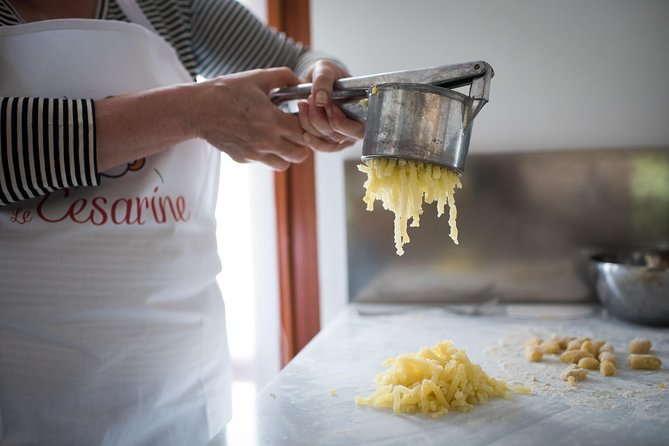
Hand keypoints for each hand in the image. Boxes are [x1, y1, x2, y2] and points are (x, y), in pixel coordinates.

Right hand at [192, 67, 309, 169]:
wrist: (198, 110)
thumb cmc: (226, 91)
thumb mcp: (257, 77)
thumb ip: (283, 77)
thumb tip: (300, 81)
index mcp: (272, 120)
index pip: (304, 132)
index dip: (307, 125)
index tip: (300, 118)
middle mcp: (265, 141)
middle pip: (299, 154)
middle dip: (302, 143)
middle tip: (295, 131)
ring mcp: (254, 153)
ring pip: (284, 164)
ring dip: (286, 153)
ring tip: (280, 138)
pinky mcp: (244, 158)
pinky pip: (265, 162)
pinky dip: (268, 154)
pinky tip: (260, 138)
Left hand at [298, 60, 364, 151]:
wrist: (316, 83)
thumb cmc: (327, 75)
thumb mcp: (325, 68)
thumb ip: (324, 79)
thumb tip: (321, 100)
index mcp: (364, 110)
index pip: (360, 129)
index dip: (341, 122)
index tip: (328, 105)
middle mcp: (356, 127)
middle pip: (340, 135)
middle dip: (321, 120)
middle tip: (311, 99)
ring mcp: (343, 137)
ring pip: (326, 139)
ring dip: (311, 123)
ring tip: (304, 103)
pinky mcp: (330, 142)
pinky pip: (321, 147)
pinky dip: (311, 140)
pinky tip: (303, 131)